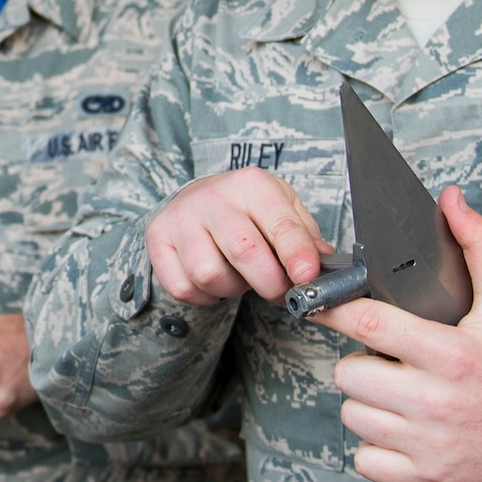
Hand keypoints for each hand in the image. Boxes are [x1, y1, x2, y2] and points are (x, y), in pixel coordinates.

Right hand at [144, 168, 334, 304]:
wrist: (197, 199)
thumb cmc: (248, 209)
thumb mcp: (283, 208)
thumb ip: (305, 236)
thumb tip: (324, 263)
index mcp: (252, 185)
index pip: (279, 223)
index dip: (297, 254)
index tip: (307, 278)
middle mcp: (213, 196)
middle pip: (244, 251)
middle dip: (269, 283)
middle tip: (280, 291)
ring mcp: (180, 217)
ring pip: (210, 274)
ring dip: (232, 288)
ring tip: (239, 276)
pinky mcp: (158, 239)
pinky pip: (184, 287)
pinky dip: (204, 296)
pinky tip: (214, 280)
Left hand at [315, 186, 481, 481]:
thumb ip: (477, 243)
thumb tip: (451, 199)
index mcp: (452, 353)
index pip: (369, 324)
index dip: (336, 310)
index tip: (323, 306)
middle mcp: (437, 401)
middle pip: (350, 373)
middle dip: (360, 359)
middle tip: (386, 356)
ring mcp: (431, 443)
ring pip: (353, 415)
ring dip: (366, 401)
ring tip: (395, 389)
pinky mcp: (430, 475)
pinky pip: (367, 461)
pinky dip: (375, 446)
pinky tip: (399, 426)